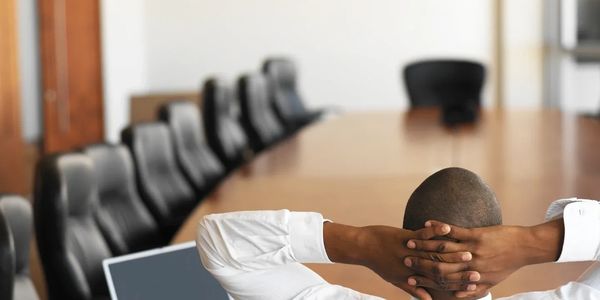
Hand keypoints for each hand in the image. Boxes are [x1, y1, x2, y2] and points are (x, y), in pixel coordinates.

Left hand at [359, 224, 476, 299]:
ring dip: (453, 252)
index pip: (439, 282)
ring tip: (471, 250)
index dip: (457, 284)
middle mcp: (413, 266)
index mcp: (413, 277)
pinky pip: (422, 235)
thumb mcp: (396, 279)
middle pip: (441, 269)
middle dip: (460, 269)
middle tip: (478, 268)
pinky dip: (435, 231)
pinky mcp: (405, 238)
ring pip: (434, 253)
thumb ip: (414, 289)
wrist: (362, 247)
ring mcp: (410, 252)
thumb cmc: (379, 263)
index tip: (473, 284)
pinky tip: (447, 228)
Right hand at [404, 219, 563, 297]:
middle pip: (439, 265)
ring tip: (410, 242)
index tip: (411, 278)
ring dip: (424, 245)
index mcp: (472, 277)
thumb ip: (473, 291)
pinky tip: (427, 223)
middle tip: (405, 259)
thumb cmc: (508, 265)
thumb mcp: (492, 282)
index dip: (426, 280)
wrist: (525, 248)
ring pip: (442, 248)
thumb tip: (455, 297)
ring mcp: (472, 249)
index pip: (443, 281)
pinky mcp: (476, 234)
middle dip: (420, 262)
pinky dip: (438, 227)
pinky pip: (453, 231)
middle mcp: (470, 265)